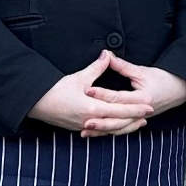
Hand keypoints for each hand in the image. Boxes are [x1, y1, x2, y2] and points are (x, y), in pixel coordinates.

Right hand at [28, 51, 153, 135]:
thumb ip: (96, 68)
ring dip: (125, 127)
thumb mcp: (78, 78)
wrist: (36, 104)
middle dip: (134, 119)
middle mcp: (90, 121)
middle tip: (148, 115)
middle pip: (118, 123)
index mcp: (92, 108)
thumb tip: (107, 54)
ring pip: (110, 130)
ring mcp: (84, 127)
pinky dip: (111, 130)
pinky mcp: (79, 128)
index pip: (120, 110)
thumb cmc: (56, 90)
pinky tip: (116, 127)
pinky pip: (100, 131)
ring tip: (137, 123)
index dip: (136, 108)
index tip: (149, 106)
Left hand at [83, 54, 185, 134]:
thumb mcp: (141, 71)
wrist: (178, 90)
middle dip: (99, 120)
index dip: (102, 94)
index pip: (118, 97)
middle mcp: (141, 111)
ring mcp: (140, 119)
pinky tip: (96, 134)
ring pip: (118, 128)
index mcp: (142, 98)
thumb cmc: (162, 79)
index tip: (87, 90)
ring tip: (85, 130)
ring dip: (101, 130)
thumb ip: (122, 66)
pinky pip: (121, 130)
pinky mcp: (137, 122)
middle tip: (83, 119)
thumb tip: (107, 55)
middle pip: (117, 118)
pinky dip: (108, 132)